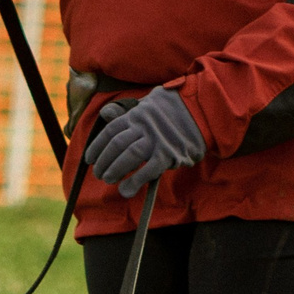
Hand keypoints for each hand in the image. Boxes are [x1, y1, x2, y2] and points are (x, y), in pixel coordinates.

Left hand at [83, 87, 204, 197]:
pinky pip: (149, 170)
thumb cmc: (175, 109)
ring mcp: (156, 140)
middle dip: (104, 162)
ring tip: (109, 180)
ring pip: (129, 156)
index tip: (90, 159)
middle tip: (99, 174)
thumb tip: (105, 114)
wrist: (203, 109)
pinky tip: (127, 190)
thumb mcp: (148, 104)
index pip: (110, 131)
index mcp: (137, 114)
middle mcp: (144, 127)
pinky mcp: (169, 154)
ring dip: (115, 171)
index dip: (97, 146)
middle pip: (116, 145)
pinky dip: (135, 181)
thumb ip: (128, 113)